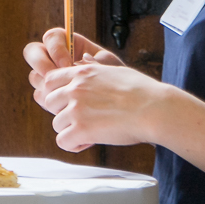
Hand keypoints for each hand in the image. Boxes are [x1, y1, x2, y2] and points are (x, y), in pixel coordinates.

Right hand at [22, 27, 122, 92]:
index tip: (67, 64)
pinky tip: (65, 106)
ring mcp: (47, 76)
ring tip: (64, 96)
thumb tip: (83, 59)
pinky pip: (40, 96)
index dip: (55, 49)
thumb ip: (97, 61)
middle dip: (40, 64)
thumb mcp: (111, 65)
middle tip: (53, 78)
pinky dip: (50, 101)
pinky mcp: (47, 94)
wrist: (116, 100)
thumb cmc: (114, 77)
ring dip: (45, 86)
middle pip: (32, 52)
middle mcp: (53, 57)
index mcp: (68, 43)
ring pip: (34, 77)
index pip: (52, 37)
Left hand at [34, 60, 177, 151]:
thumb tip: (84, 58)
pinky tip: (88, 142)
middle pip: (49, 102)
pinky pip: (63, 141)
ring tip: (90, 132)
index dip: (56, 93)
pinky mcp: (82, 129)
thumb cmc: (143, 91)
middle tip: (81, 119)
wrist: (156, 109)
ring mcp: (76, 109)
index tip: (69, 102)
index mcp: (82, 73)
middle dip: (62, 112)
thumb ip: (95, 67)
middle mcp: (75, 89)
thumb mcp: (115, 70)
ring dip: (71, 130)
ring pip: (56, 124)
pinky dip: (74, 145)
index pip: (50, 80)